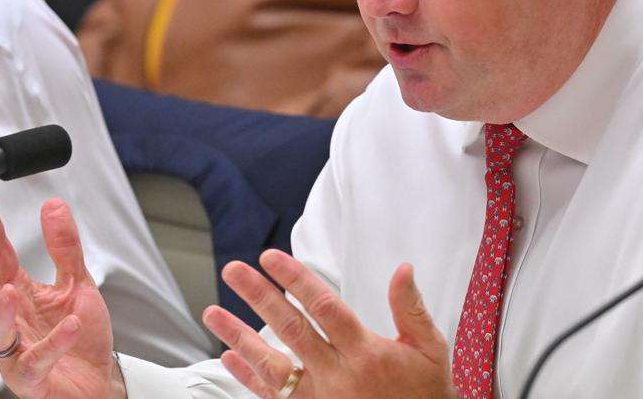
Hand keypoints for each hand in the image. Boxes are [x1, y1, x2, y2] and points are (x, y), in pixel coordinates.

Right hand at [0, 199, 124, 398]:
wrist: (96, 383)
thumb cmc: (81, 339)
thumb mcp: (78, 284)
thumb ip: (64, 247)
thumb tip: (53, 207)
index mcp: (22, 296)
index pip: (0, 261)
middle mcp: (14, 322)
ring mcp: (18, 351)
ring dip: (0, 311)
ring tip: (10, 290)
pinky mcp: (32, 378)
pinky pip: (37, 361)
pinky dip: (52, 343)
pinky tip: (68, 324)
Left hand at [203, 250, 454, 398]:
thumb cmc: (425, 394)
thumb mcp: (429, 348)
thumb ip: (410, 308)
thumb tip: (402, 269)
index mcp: (367, 352)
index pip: (325, 308)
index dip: (297, 280)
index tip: (272, 258)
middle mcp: (338, 375)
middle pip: (291, 330)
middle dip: (259, 297)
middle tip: (234, 271)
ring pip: (271, 366)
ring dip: (239, 337)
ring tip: (213, 312)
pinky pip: (273, 396)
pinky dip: (248, 377)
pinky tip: (230, 355)